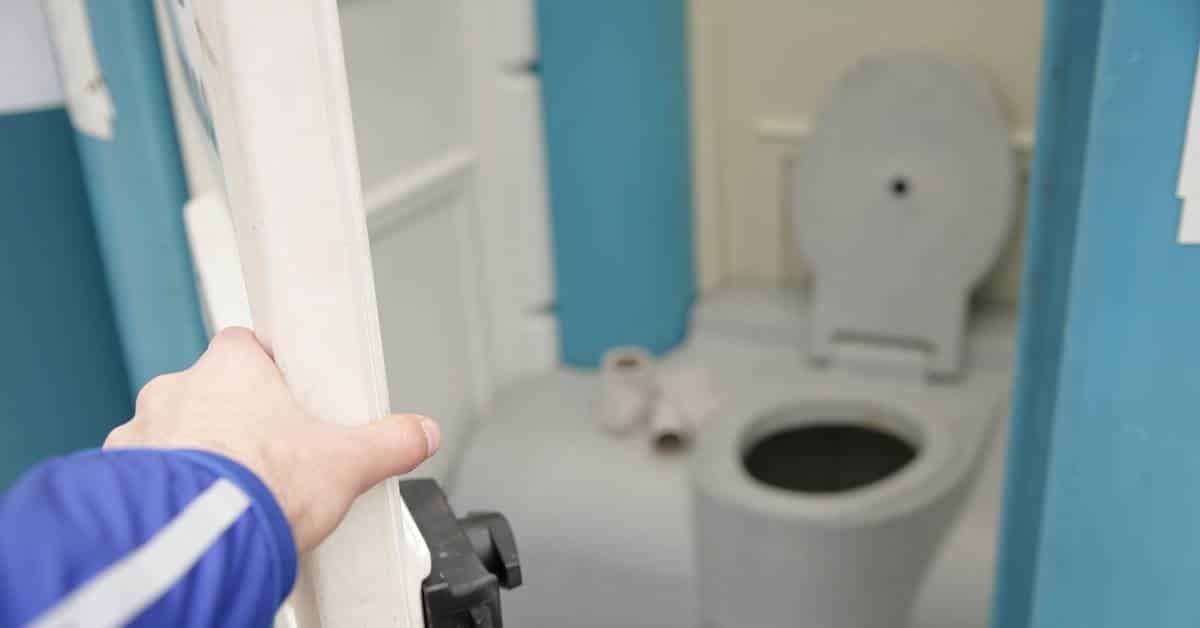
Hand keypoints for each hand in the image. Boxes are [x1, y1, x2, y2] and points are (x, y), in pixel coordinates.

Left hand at [104, 327, 439, 551]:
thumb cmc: (258, 484)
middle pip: (210, 391)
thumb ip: (388, 442)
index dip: (266, 368)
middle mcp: (178, 390)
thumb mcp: (347, 462)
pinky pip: (143, 474)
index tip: (283, 390)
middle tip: (267, 455)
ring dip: (195, 454)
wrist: (198, 536)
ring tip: (231, 491)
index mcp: (232, 368)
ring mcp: (142, 432)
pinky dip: (166, 489)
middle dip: (235, 420)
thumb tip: (419, 434)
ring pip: (172, 432)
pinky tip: (197, 510)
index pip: (245, 345)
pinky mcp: (120, 475)